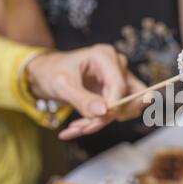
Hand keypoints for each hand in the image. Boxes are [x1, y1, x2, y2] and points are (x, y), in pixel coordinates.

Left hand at [27, 45, 147, 139]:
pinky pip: (118, 113)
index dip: (112, 107)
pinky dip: (99, 123)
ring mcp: (119, 79)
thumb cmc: (52, 72)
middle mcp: (117, 66)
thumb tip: (104, 112)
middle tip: (88, 126)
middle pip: (135, 96)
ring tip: (78, 127)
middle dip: (114, 116)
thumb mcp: (61, 85)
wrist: (46, 74)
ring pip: (127, 108)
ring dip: (104, 122)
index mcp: (104, 57)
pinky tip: (78, 127)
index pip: (120, 86)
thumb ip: (82, 99)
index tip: (95, 120)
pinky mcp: (116, 93)